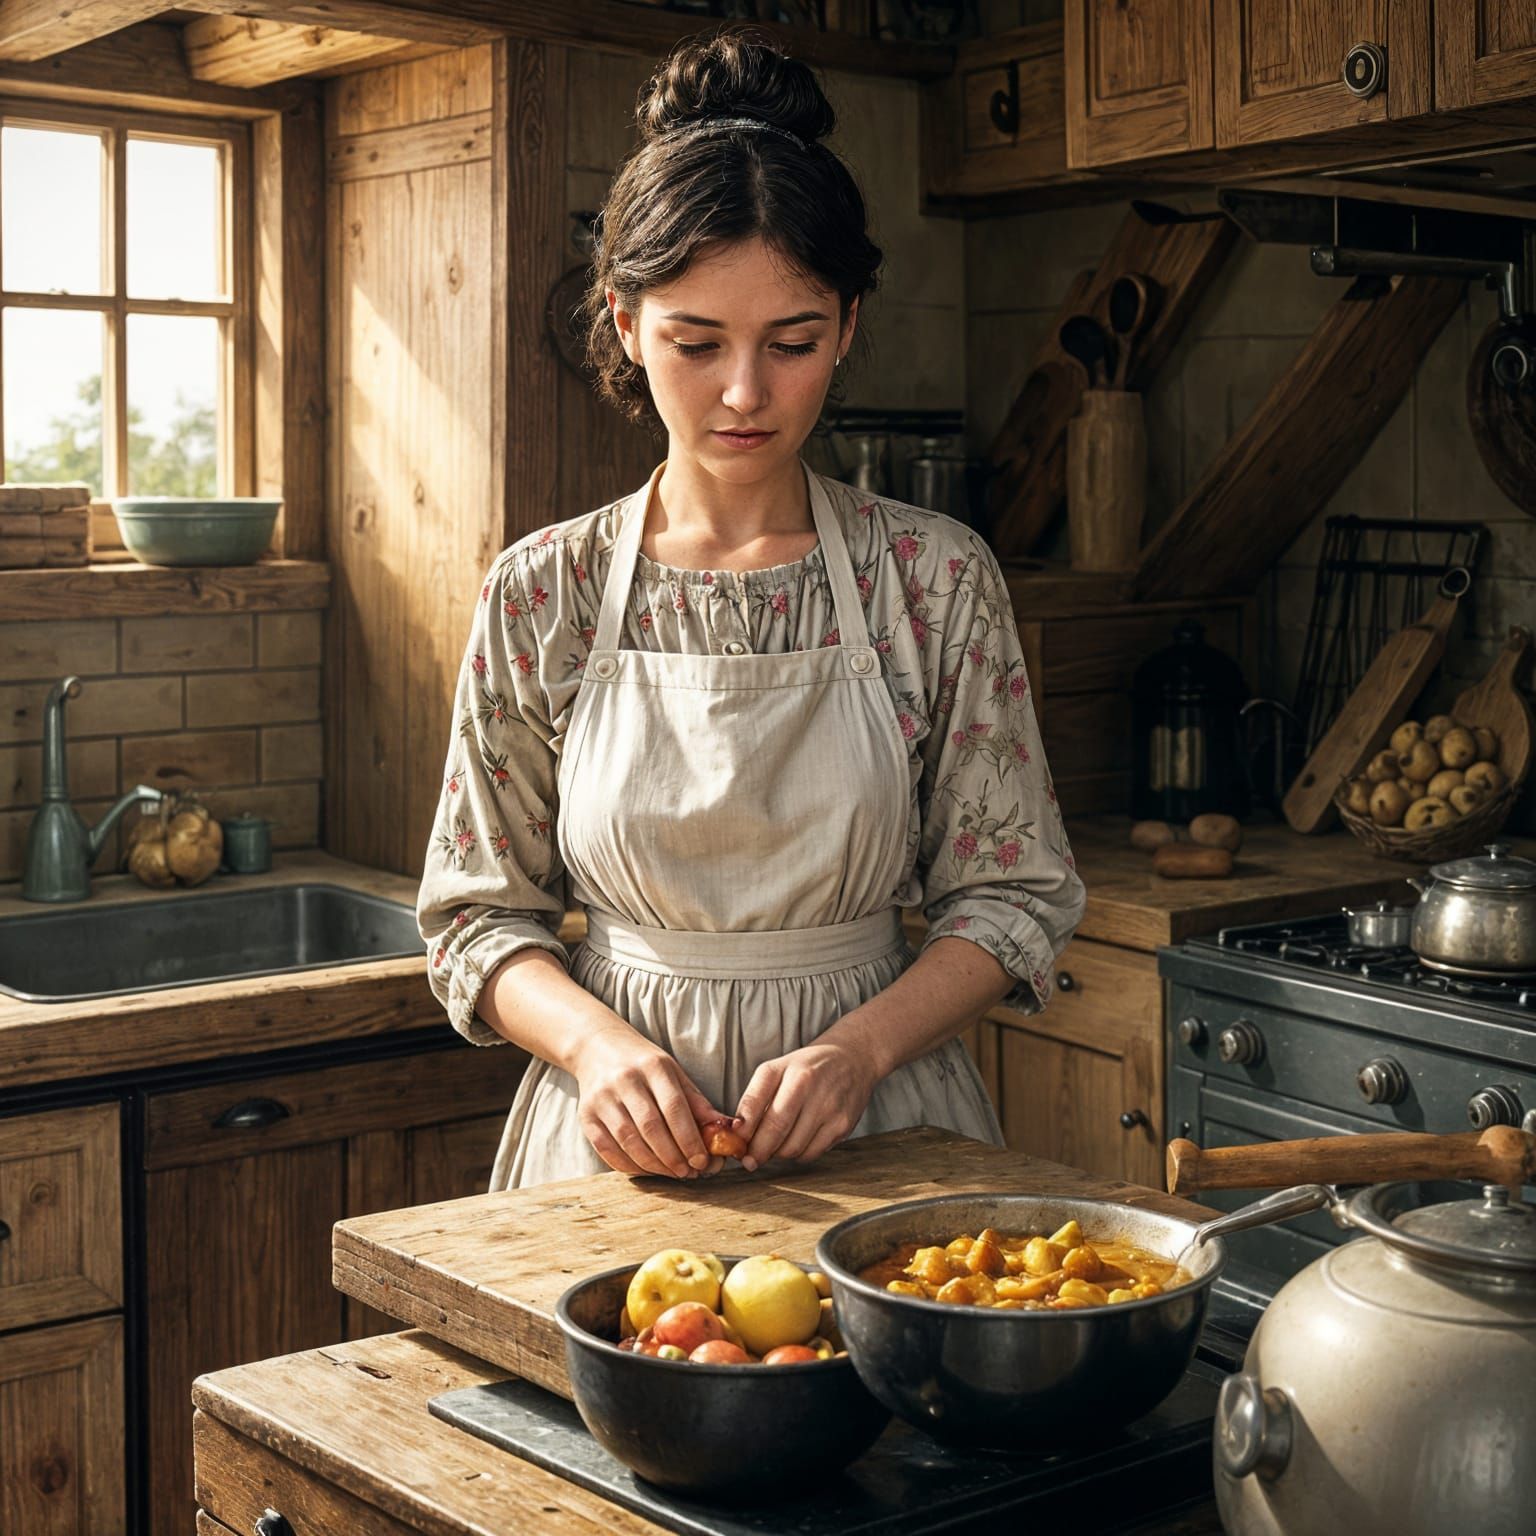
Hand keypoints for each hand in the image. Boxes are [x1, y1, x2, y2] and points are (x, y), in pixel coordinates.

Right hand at [570, 1026, 723, 1178]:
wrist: (597, 1048)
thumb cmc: (644, 1065)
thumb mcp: (674, 1073)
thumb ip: (697, 1103)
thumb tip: (725, 1131)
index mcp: (653, 1066)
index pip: (674, 1107)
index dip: (689, 1138)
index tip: (702, 1161)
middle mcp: (625, 1080)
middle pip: (651, 1127)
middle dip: (673, 1156)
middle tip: (688, 1173)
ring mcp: (602, 1098)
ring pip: (629, 1141)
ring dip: (653, 1165)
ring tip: (672, 1173)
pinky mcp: (586, 1116)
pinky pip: (608, 1149)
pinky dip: (630, 1165)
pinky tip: (648, 1170)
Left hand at [733, 1039, 878, 1170]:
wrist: (852, 1059)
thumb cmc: (806, 1068)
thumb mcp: (776, 1070)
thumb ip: (753, 1098)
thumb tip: (737, 1132)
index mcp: (791, 1072)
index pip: (757, 1107)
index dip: (743, 1133)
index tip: (735, 1146)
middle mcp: (812, 1088)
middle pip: (775, 1132)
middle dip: (757, 1151)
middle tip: (749, 1158)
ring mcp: (830, 1109)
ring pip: (792, 1149)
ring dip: (778, 1153)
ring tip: (775, 1143)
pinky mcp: (843, 1126)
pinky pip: (811, 1154)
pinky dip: (798, 1154)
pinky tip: (797, 1140)